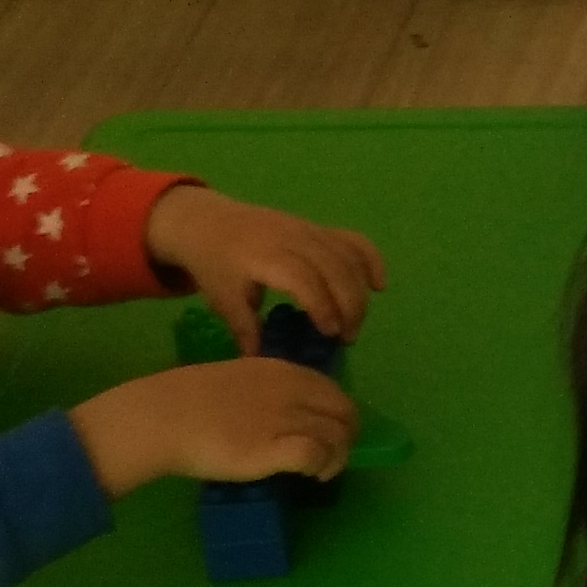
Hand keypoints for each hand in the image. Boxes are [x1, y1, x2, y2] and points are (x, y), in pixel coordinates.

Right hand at [69, 359, 358, 495]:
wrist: (164, 416)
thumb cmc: (191, 400)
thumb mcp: (239, 378)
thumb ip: (267, 390)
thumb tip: (285, 411)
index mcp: (283, 371)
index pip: (332, 390)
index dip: (339, 415)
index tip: (329, 432)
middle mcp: (291, 391)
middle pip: (344, 413)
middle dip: (347, 437)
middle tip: (332, 457)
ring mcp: (284, 419)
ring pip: (337, 435)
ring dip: (337, 457)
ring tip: (321, 472)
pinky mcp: (273, 448)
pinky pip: (315, 454)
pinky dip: (320, 464)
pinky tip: (310, 475)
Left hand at [148, 183, 388, 347]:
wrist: (207, 221)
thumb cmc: (214, 263)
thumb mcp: (223, 299)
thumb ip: (246, 330)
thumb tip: (263, 365)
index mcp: (267, 256)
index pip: (305, 278)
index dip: (322, 305)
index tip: (329, 334)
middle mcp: (293, 239)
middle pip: (336, 267)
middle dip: (350, 305)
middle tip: (347, 338)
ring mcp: (309, 230)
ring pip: (349, 255)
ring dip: (360, 290)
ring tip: (355, 323)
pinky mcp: (317, 228)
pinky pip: (352, 240)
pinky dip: (370, 260)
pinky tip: (378, 284)